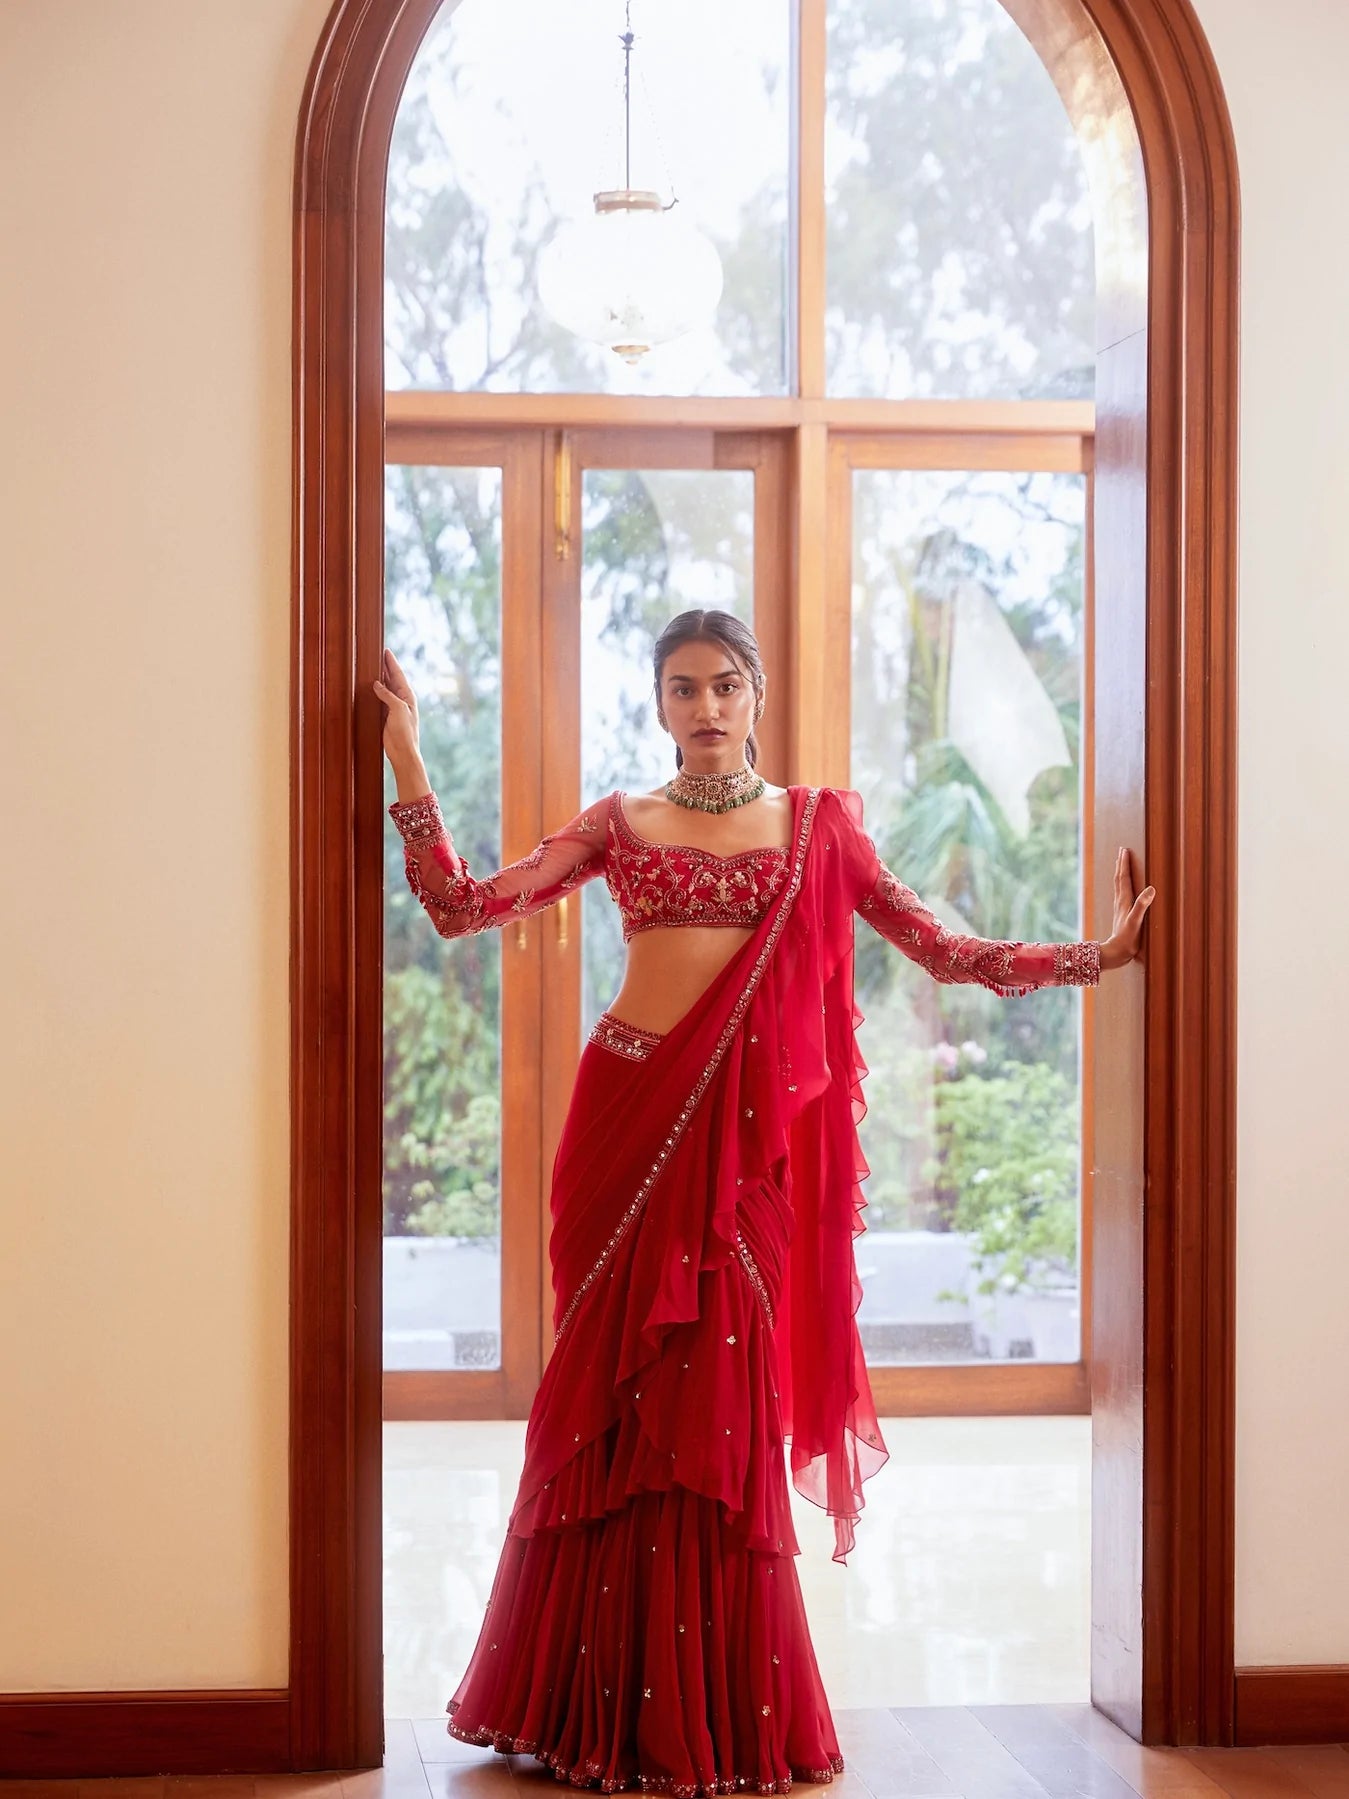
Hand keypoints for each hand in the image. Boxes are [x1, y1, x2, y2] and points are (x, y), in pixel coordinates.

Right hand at [373, 647, 419, 765]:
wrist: (402, 752)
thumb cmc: (405, 732)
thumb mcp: (398, 710)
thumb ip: (388, 695)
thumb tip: (376, 683)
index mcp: (408, 696)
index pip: (398, 675)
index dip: (391, 663)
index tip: (386, 651)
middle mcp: (401, 700)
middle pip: (391, 679)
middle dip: (385, 667)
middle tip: (376, 655)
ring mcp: (393, 708)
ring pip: (384, 689)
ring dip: (378, 679)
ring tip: (371, 667)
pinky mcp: (385, 715)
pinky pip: (378, 700)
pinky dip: (373, 692)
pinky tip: (368, 687)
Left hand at [1101, 846, 1154, 970]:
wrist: (1116, 953)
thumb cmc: (1127, 938)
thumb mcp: (1136, 921)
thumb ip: (1142, 905)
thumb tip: (1150, 889)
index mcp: (1124, 901)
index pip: (1124, 878)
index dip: (1124, 864)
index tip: (1125, 850)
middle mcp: (1120, 902)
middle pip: (1119, 879)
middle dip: (1121, 865)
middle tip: (1122, 851)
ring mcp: (1120, 908)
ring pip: (1119, 886)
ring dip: (1120, 874)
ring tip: (1121, 865)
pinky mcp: (1122, 915)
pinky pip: (1121, 895)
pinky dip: (1122, 886)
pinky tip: (1124, 890)